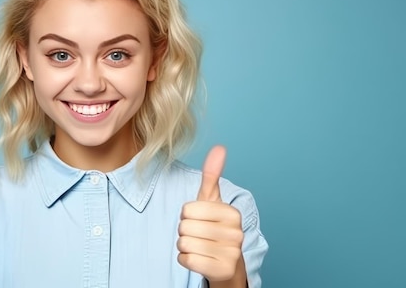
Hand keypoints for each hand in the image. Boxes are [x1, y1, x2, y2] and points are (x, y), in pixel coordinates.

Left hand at [177, 146, 243, 281]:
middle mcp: (236, 233)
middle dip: (185, 231)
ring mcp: (230, 253)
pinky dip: (186, 260)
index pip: (188, 209)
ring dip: (185, 245)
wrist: (226, 263)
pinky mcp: (221, 271)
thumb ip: (212, 175)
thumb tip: (219, 148)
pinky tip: (199, 259)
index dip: (187, 214)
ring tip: (200, 246)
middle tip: (199, 234)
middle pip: (184, 226)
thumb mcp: (211, 201)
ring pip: (183, 243)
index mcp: (232, 213)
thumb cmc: (214, 227)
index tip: (200, 219)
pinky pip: (185, 260)